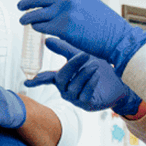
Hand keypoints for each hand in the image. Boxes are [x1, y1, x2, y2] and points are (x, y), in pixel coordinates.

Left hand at [18, 0, 145, 71]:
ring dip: (26, 17)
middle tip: (20, 6)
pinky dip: (36, 27)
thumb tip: (50, 3)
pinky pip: (40, 26)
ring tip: (23, 20)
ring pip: (35, 13)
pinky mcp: (62, 28)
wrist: (116, 37)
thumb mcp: (88, 2)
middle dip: (25, 2)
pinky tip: (36, 28)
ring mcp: (64, 12)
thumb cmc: (103, 23)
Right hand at [25, 38, 141, 114]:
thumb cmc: (98, 68)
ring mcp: (75, 98)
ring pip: (73, 86)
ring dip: (84, 74)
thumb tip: (46, 40)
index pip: (47, 78)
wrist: (119, 82)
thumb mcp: (81, 56)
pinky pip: (84, 94)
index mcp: (62, 78)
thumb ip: (64, 49)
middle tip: (84, 54)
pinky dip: (91, 83)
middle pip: (61, 79)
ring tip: (94, 65)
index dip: (37, 80)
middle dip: (72, 66)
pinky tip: (97, 76)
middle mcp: (65, 89)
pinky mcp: (86, 104)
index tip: (27, 82)